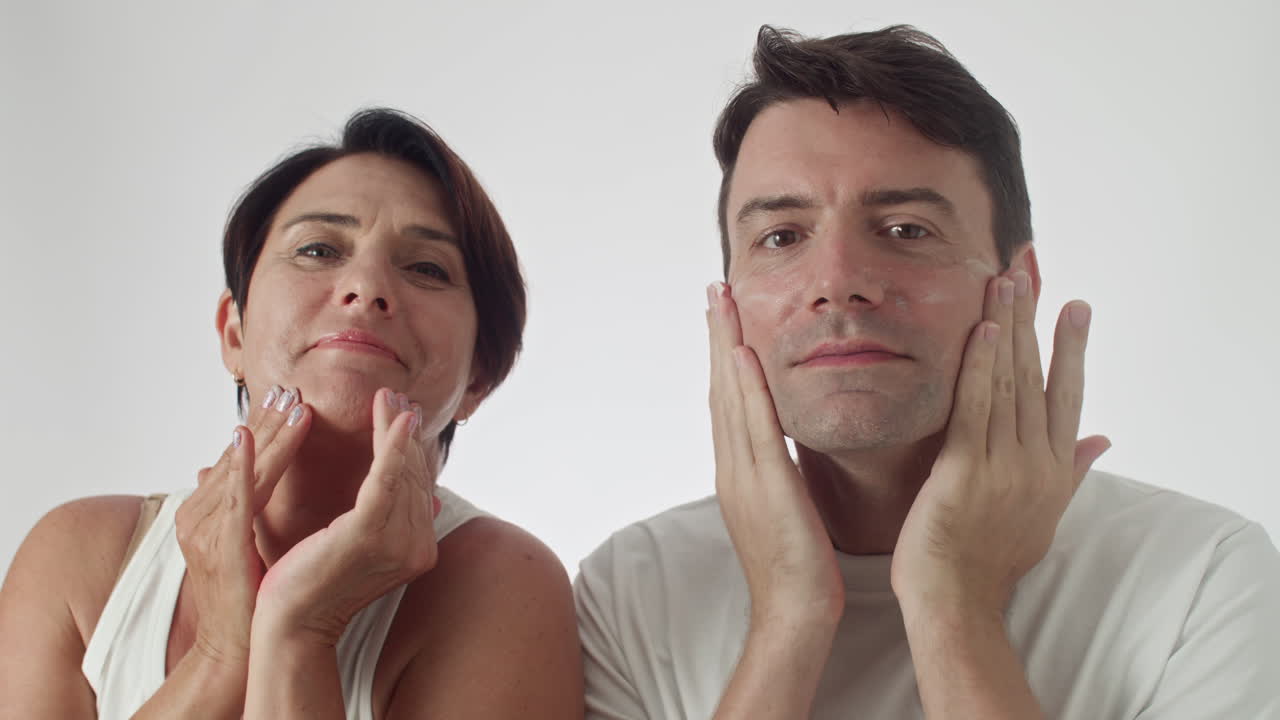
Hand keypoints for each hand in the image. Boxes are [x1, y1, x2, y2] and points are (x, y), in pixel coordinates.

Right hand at [174, 385, 311, 667]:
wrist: (233, 644)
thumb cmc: (245, 591)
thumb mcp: (241, 537)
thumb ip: (240, 500)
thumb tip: (231, 459)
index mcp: (203, 510)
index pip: (237, 458)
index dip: (261, 426)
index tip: (286, 395)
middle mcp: (196, 515)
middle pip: (237, 457)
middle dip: (266, 420)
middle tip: (291, 387)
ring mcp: (204, 530)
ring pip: (240, 471)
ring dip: (267, 435)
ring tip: (293, 406)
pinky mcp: (219, 546)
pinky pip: (231, 500)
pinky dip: (238, 468)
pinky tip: (247, 443)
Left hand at [253, 387, 441, 645]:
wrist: (288, 625)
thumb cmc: (312, 586)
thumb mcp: (361, 549)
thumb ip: (395, 522)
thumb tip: (435, 501)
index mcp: (417, 550)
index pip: (418, 488)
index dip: (412, 449)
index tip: (403, 414)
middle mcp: (418, 548)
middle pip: (414, 475)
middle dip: (405, 432)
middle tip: (397, 395)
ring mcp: (398, 543)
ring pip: (402, 471)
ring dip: (396, 428)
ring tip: (389, 397)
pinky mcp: (368, 534)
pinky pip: (385, 478)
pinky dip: (390, 444)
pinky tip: (393, 418)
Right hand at [707, 282, 844, 626]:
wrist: (795, 615)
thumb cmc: (799, 569)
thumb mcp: (787, 508)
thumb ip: (781, 473)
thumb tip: (785, 448)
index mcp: (740, 471)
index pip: (729, 401)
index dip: (725, 355)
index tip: (727, 315)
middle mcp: (733, 466)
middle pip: (721, 389)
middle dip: (718, 336)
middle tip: (714, 289)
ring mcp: (743, 476)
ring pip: (730, 398)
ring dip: (725, 346)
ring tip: (721, 301)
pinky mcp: (765, 488)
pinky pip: (754, 430)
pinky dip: (745, 390)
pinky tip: (743, 355)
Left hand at [890, 272, 1110, 616]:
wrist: (957, 599)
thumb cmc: (991, 559)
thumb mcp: (1045, 515)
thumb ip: (1072, 472)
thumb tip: (1105, 440)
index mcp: (1052, 469)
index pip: (1067, 395)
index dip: (1070, 347)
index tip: (1074, 305)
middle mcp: (1033, 461)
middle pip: (1038, 377)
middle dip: (1033, 320)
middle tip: (1029, 271)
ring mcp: (1001, 464)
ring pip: (1008, 383)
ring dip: (1006, 328)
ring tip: (1005, 282)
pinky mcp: (963, 468)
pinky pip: (974, 407)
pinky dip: (979, 366)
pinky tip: (980, 330)